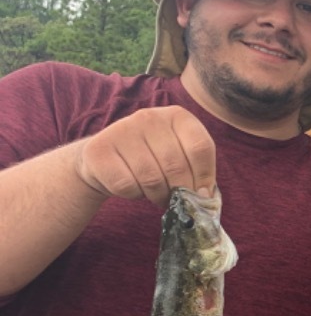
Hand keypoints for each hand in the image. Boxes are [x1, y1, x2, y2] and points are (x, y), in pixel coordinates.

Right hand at [74, 107, 216, 205]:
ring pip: (151, 179)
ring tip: (155, 193)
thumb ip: (197, 172)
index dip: (204, 176)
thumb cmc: (152, 161)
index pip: (200, 147)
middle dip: (179, 192)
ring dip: (157, 195)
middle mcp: (150, 117)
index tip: (201, 195)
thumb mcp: (180, 158)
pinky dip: (133, 195)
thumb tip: (205, 197)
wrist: (104, 160)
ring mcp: (122, 130)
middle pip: (176, 166)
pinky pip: (126, 185)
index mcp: (177, 116)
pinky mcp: (99, 150)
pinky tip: (132, 186)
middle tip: (175, 200)